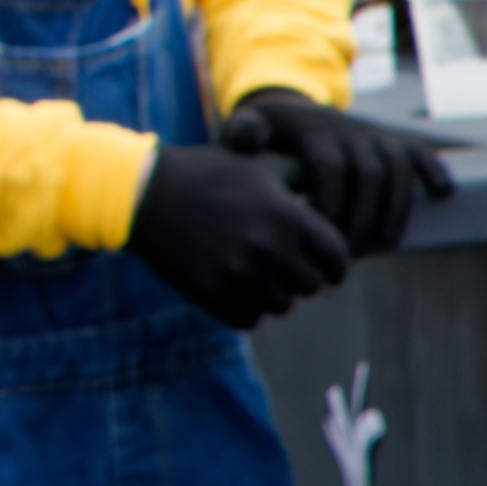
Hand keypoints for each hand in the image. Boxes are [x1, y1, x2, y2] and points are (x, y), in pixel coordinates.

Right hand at [124, 142, 352, 325]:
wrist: (144, 195)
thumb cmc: (209, 175)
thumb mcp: (260, 166)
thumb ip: (303, 179)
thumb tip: (343, 189)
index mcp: (287, 216)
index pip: (337, 258)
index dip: (335, 263)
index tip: (326, 264)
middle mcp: (269, 248)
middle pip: (312, 286)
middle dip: (304, 277)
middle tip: (287, 267)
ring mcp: (240, 274)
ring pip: (283, 306)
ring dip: (276, 294)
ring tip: (259, 274)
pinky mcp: (213, 294)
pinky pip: (250, 319)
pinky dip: (248, 308)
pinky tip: (237, 287)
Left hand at [220, 89, 453, 258]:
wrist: (290, 115)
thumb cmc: (264, 138)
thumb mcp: (245, 130)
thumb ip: (241, 135)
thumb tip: (249, 143)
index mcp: (312, 127)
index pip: (330, 168)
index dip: (330, 206)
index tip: (320, 239)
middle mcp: (347, 126)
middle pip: (368, 173)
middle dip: (362, 218)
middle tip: (348, 256)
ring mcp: (372, 133)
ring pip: (395, 169)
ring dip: (394, 210)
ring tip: (380, 246)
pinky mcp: (390, 140)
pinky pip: (418, 153)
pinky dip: (433, 171)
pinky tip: (442, 195)